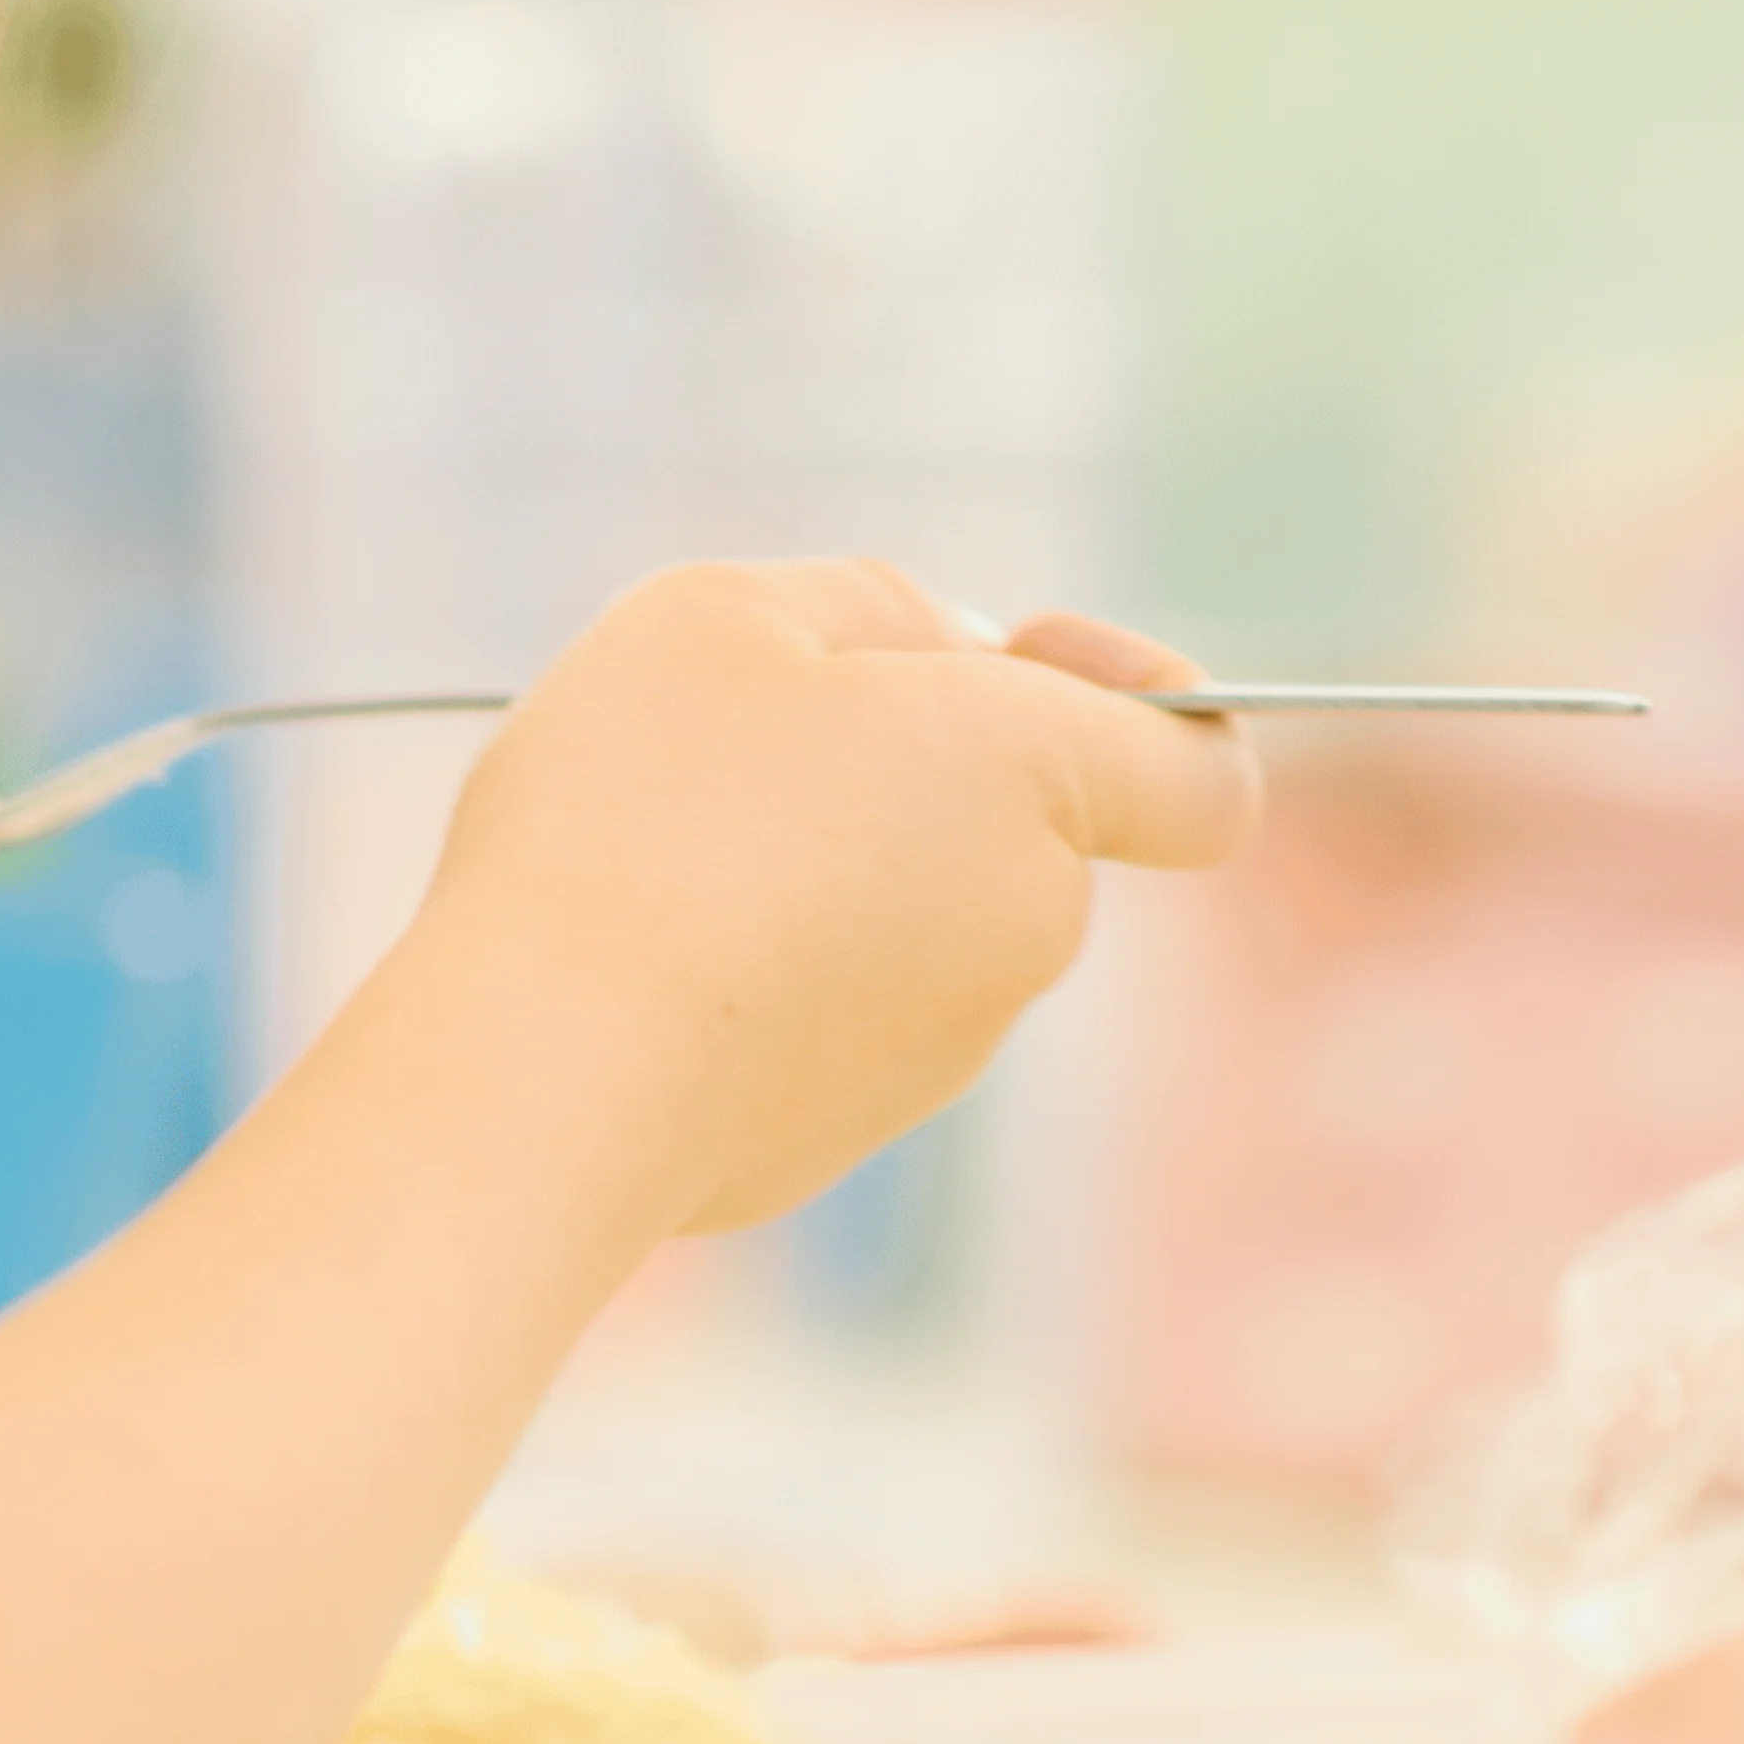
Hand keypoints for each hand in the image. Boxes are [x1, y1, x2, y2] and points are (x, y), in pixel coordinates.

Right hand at [383, 558, 1260, 1233]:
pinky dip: (750, 969)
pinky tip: (632, 947)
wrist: (541, 1066)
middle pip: (1011, 821)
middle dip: (902, 762)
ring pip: (903, 917)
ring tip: (653, 843)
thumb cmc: (636, 811)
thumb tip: (952, 659)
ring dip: (814, 864)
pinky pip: (816, 1015)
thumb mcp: (728, 611)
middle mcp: (1024, 928)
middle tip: (734, 727)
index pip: (1203, 774)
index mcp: (1031, 778)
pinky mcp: (834, 1139)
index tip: (1028, 653)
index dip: (1148, 699)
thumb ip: (874, 605)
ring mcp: (937, 1053)